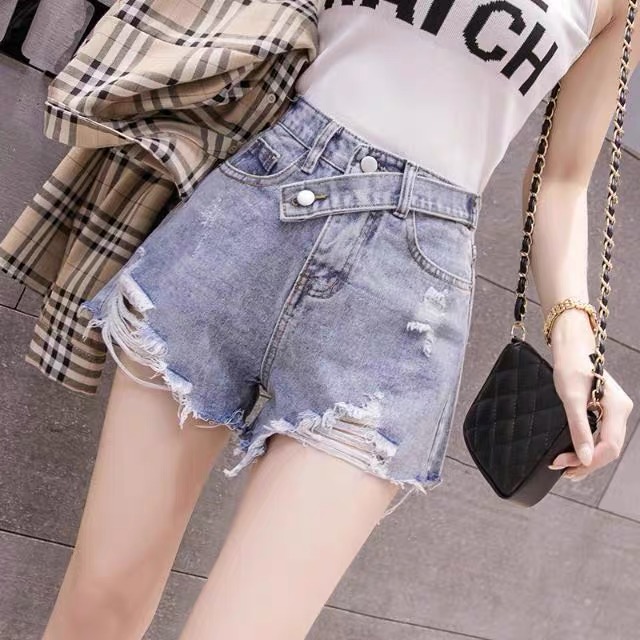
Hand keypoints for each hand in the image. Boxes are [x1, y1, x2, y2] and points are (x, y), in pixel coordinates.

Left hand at [547, 311, 632, 481]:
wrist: (570, 347)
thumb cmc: (570, 366)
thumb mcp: (571, 398)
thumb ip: (579, 428)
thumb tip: (584, 457)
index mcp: (617, 408)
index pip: (609, 447)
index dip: (588, 461)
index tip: (563, 465)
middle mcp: (620, 411)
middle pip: (608, 449)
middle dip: (586, 463)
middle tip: (561, 470)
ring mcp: (613, 411)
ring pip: (604, 444)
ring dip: (586, 457)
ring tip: (565, 467)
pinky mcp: (604, 410)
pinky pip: (600, 435)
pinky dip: (586, 446)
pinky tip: (574, 453)